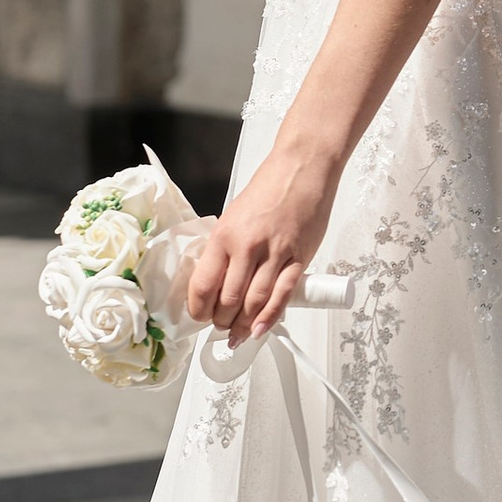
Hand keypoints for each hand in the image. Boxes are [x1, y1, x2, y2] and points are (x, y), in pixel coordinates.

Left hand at [183, 142, 337, 342]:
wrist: (303, 168)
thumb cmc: (268, 188)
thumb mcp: (234, 216)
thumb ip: (226, 248)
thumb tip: (218, 281)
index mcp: (224, 235)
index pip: (203, 285)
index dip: (198, 309)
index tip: (199, 316)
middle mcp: (246, 247)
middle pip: (228, 300)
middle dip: (221, 320)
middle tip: (220, 325)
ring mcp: (274, 254)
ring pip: (254, 303)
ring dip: (243, 324)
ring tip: (237, 332)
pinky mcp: (298, 258)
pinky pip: (282, 295)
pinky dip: (269, 317)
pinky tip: (258, 329)